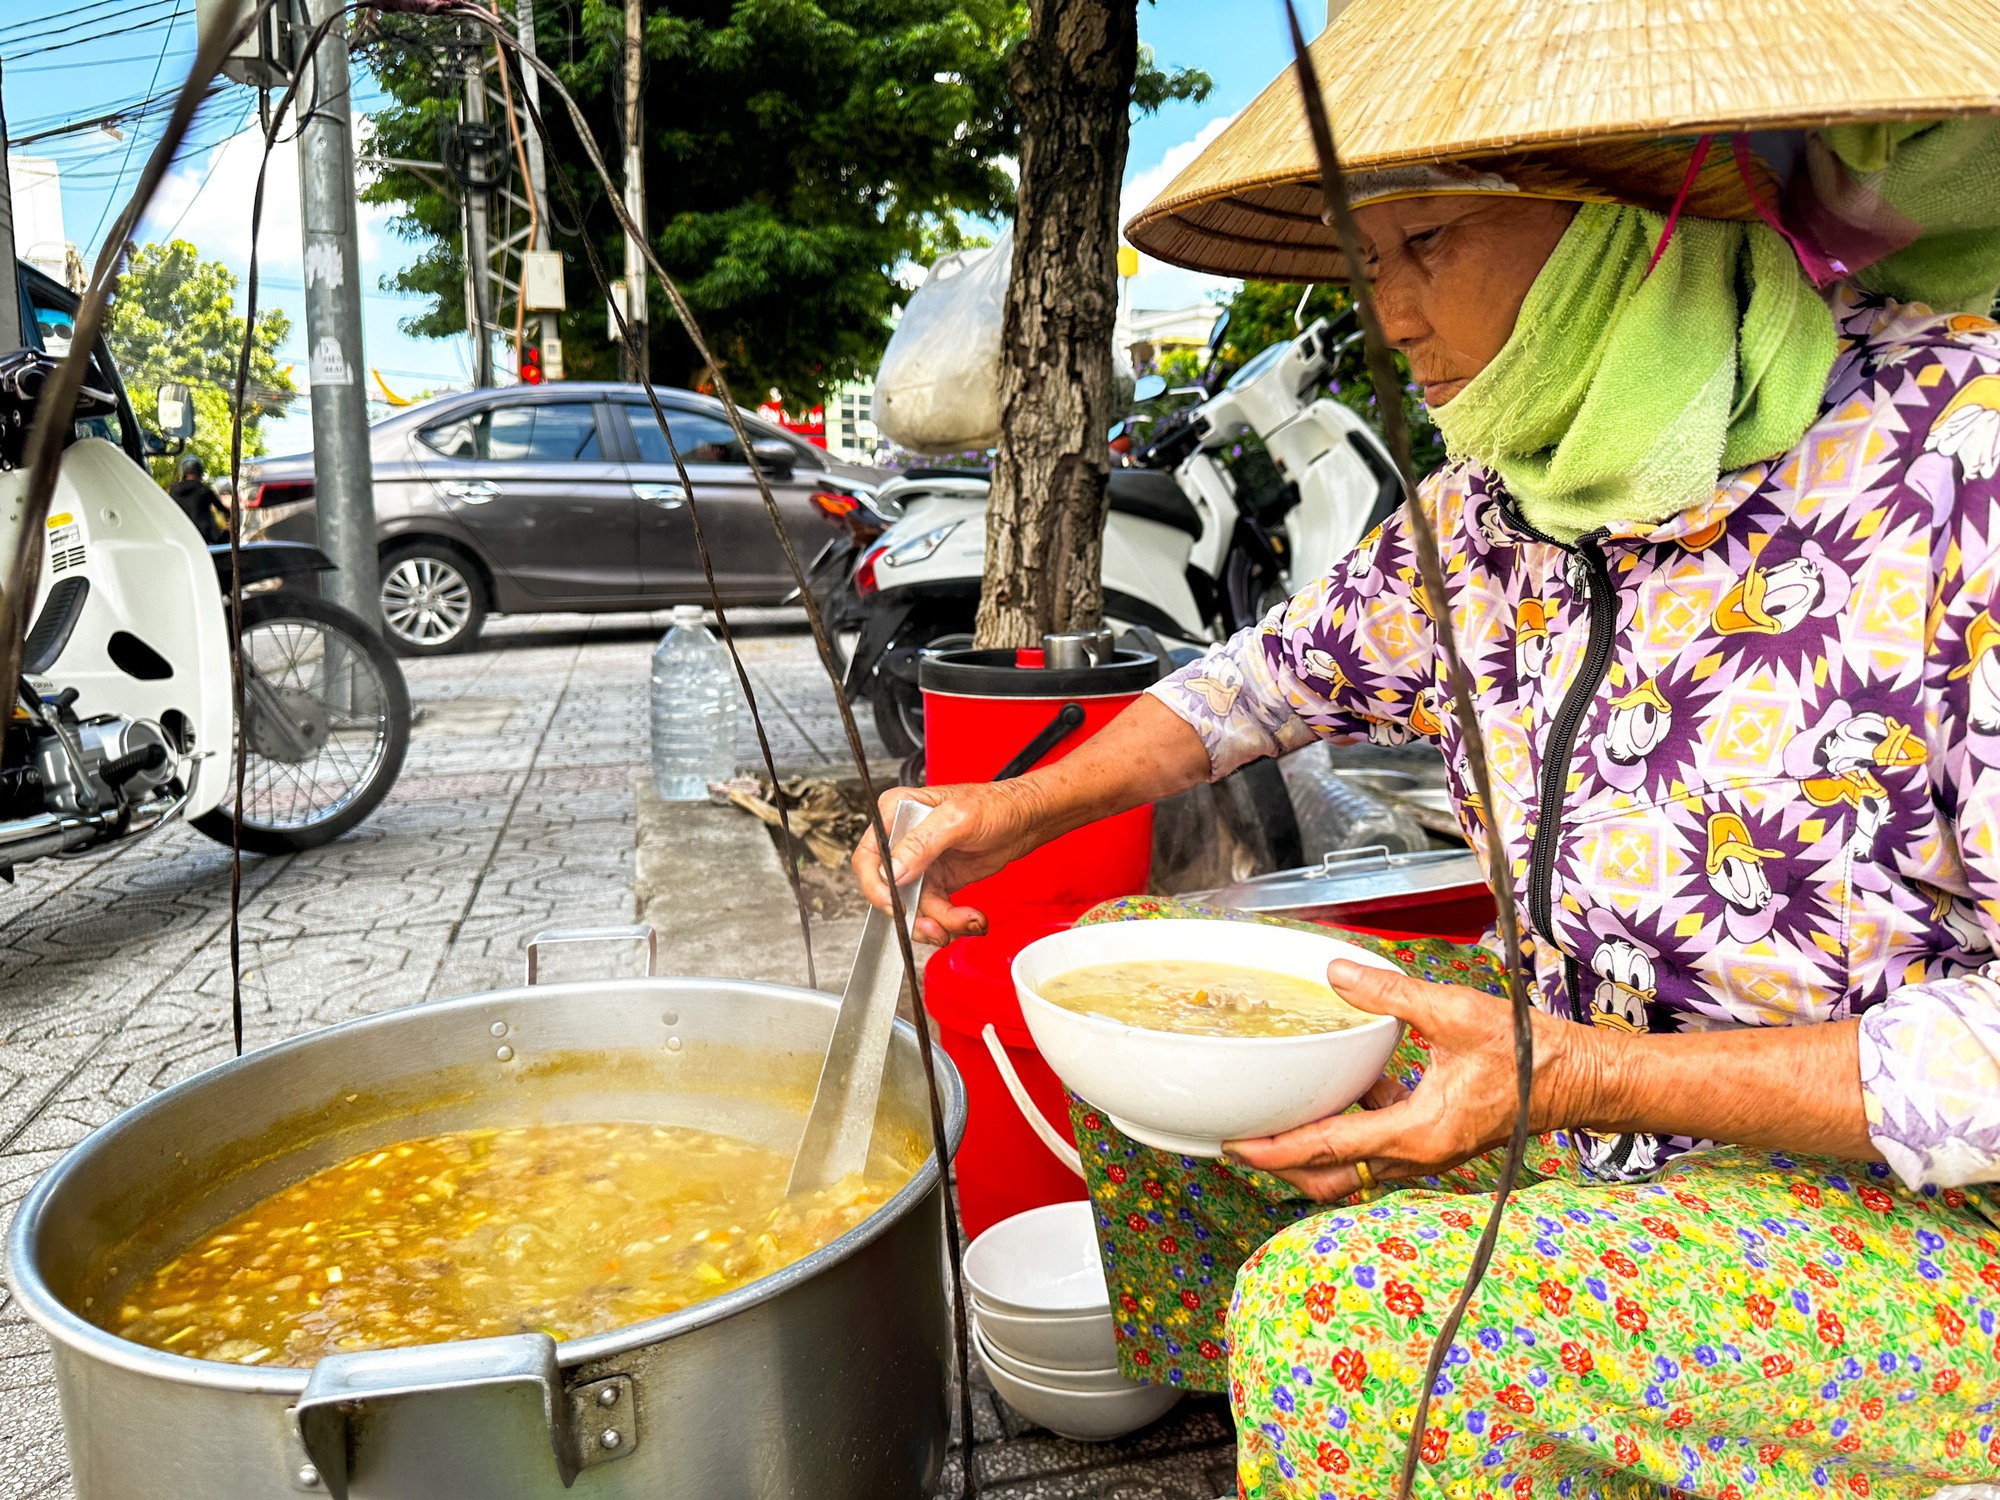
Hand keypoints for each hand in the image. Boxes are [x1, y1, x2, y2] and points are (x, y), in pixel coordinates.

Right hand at [850, 781, 1048, 943]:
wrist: (1024, 820)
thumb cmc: (994, 805)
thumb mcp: (958, 819)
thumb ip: (921, 843)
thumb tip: (891, 871)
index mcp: (896, 813)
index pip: (869, 856)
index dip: (876, 887)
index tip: (898, 907)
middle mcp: (902, 840)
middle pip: (889, 890)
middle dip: (913, 914)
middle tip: (935, 928)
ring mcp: (919, 863)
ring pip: (913, 907)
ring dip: (939, 921)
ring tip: (967, 921)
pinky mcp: (937, 881)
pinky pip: (934, 911)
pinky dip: (951, 921)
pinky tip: (971, 918)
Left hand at [1224, 959, 1601, 1201]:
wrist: (1578, 1079)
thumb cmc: (1529, 1054)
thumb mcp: (1454, 1013)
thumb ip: (1391, 996)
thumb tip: (1337, 972)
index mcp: (1417, 1133)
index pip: (1329, 1150)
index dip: (1277, 1149)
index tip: (1238, 1144)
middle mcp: (1417, 1155)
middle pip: (1331, 1177)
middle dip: (1283, 1165)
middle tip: (1242, 1140)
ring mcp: (1427, 1154)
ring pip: (1353, 1170)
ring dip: (1313, 1152)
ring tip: (1276, 1120)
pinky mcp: (1434, 1142)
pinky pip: (1377, 1149)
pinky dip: (1349, 1131)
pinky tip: (1344, 1088)